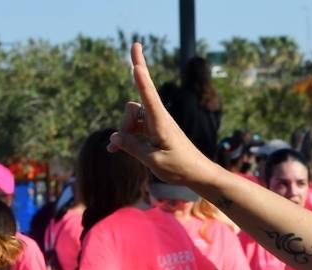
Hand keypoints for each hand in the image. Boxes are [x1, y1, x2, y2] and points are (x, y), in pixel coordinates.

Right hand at [109, 43, 215, 186]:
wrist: (199, 174)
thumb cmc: (180, 168)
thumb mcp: (153, 161)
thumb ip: (131, 146)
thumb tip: (114, 136)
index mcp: (161, 122)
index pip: (148, 93)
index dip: (141, 74)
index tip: (137, 53)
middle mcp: (159, 117)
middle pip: (132, 109)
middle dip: (124, 124)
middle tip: (128, 147)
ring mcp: (156, 122)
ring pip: (131, 118)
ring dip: (125, 133)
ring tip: (130, 151)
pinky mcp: (154, 129)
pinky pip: (133, 127)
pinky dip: (125, 137)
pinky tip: (113, 149)